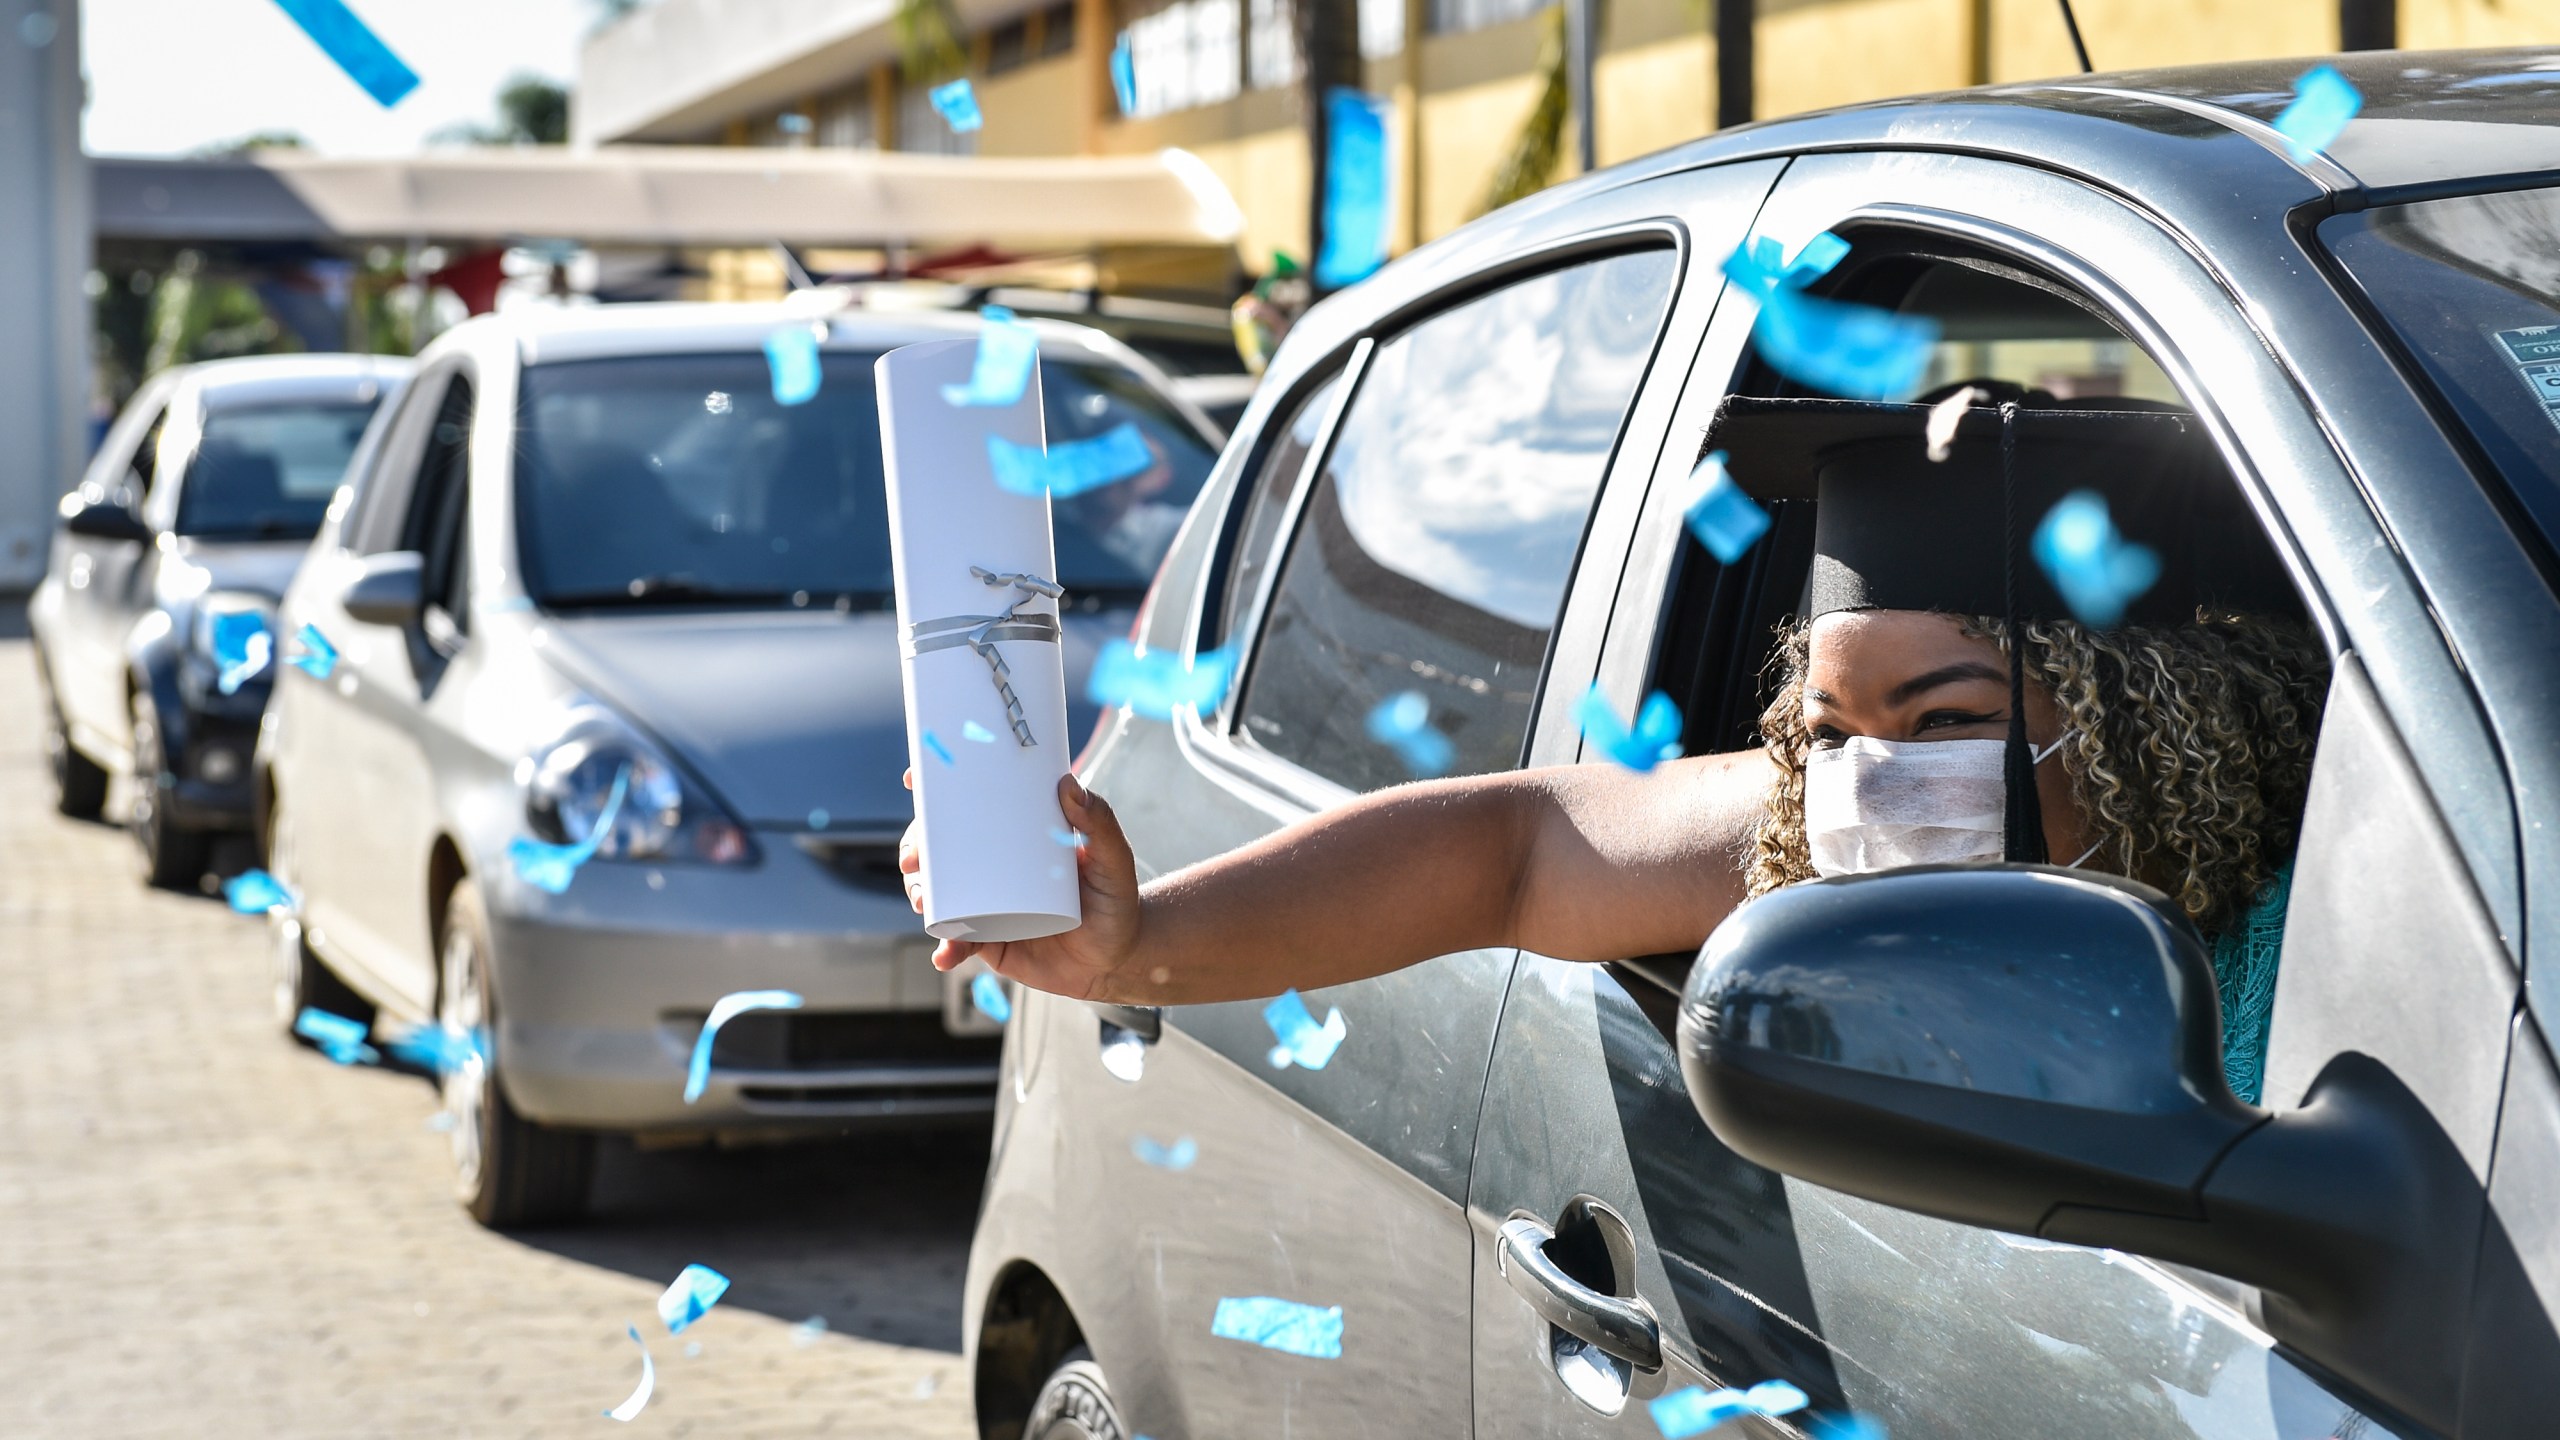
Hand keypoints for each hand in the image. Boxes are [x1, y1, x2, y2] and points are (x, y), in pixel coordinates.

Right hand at [898, 769, 1145, 1001]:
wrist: (1117, 959)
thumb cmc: (1116, 900)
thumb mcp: (1113, 858)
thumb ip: (1099, 822)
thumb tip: (1067, 783)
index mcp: (1016, 835)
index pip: (971, 804)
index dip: (936, 790)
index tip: (915, 778)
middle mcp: (993, 867)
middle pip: (939, 848)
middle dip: (914, 848)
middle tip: (914, 858)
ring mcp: (986, 904)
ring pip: (937, 892)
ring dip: (919, 893)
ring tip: (924, 901)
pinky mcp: (988, 942)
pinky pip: (957, 942)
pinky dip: (945, 948)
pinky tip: (943, 955)